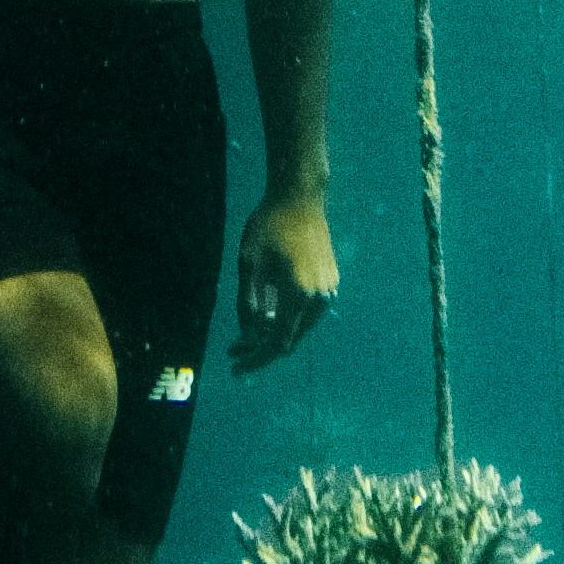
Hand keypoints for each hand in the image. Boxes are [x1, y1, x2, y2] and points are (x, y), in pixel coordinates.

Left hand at [231, 190, 336, 373]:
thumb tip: (248, 338)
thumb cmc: (269, 226)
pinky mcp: (330, 283)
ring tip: (246, 331)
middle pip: (289, 340)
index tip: (234, 366)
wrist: (300, 197)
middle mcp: (319, 298)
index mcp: (299, 295)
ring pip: (299, 328)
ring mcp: (328, 291)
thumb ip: (248, 304)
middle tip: (233, 348)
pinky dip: (288, 318)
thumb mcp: (249, 265)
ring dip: (275, 333)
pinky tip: (267, 313)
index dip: (254, 359)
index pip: (276, 343)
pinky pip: (308, 312)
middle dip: (260, 347)